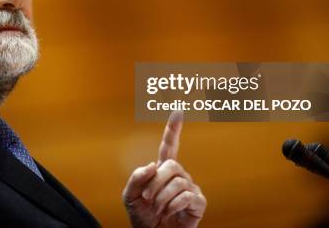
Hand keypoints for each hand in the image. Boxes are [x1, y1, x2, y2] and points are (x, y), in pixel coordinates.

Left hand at [122, 111, 205, 227]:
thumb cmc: (142, 217)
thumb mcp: (130, 197)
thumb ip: (136, 178)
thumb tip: (153, 164)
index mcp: (161, 170)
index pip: (169, 145)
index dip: (173, 129)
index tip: (178, 110)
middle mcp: (178, 175)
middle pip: (171, 164)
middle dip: (156, 182)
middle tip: (147, 198)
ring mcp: (189, 188)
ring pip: (178, 181)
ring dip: (162, 197)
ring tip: (158, 209)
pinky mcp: (198, 202)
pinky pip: (188, 196)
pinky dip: (174, 205)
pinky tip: (170, 212)